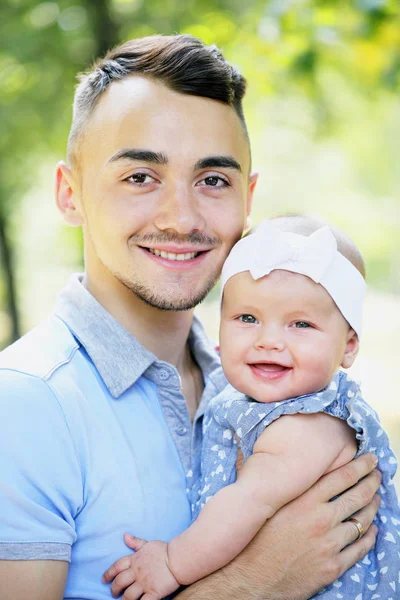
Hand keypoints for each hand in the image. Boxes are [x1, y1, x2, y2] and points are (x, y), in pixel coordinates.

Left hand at [102, 535, 179, 599]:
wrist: (177, 559)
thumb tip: (125, 536)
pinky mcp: (153, 593)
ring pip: (128, 595)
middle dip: (114, 589)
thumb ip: (136, 542)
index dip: (108, 573)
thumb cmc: (163, 551)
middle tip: (114, 593)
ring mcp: (144, 583)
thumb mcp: (148, 544)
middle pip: (119, 582)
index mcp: (135, 560)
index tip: (104, 579)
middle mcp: (137, 573)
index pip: (117, 567)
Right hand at [176, 453, 380, 599]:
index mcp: (304, 501)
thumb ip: (276, 481)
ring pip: (362, 521)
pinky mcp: (333, 566)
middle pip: (357, 496)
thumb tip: (259, 452)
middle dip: (372, 482)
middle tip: (378, 474)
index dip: (361, 466)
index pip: (342, 477)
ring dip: (373, 508)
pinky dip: (369, 537)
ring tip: (377, 499)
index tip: (370, 459)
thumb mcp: (266, 504)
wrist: (251, 578)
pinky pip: (360, 548)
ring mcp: (329, 544)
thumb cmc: (254, 539)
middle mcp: (320, 519)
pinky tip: (371, 530)